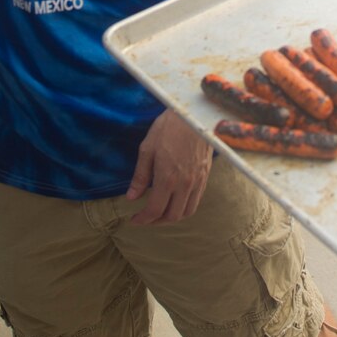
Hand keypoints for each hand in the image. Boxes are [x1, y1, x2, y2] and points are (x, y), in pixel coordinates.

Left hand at [125, 111, 213, 225]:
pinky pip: (196, 200)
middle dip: (156, 222)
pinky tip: (175, 200)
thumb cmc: (168, 128)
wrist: (194, 115)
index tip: (133, 220)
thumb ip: (140, 177)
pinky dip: (184, 207)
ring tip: (160, 213)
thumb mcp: (147, 149)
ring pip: (187, 212)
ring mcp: (197, 181)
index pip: (154, 210)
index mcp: (167, 178)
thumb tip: (131, 197)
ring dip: (172, 217)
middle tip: (145, 218)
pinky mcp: (205, 176)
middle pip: (172, 216)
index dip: (143, 219)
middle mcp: (185, 185)